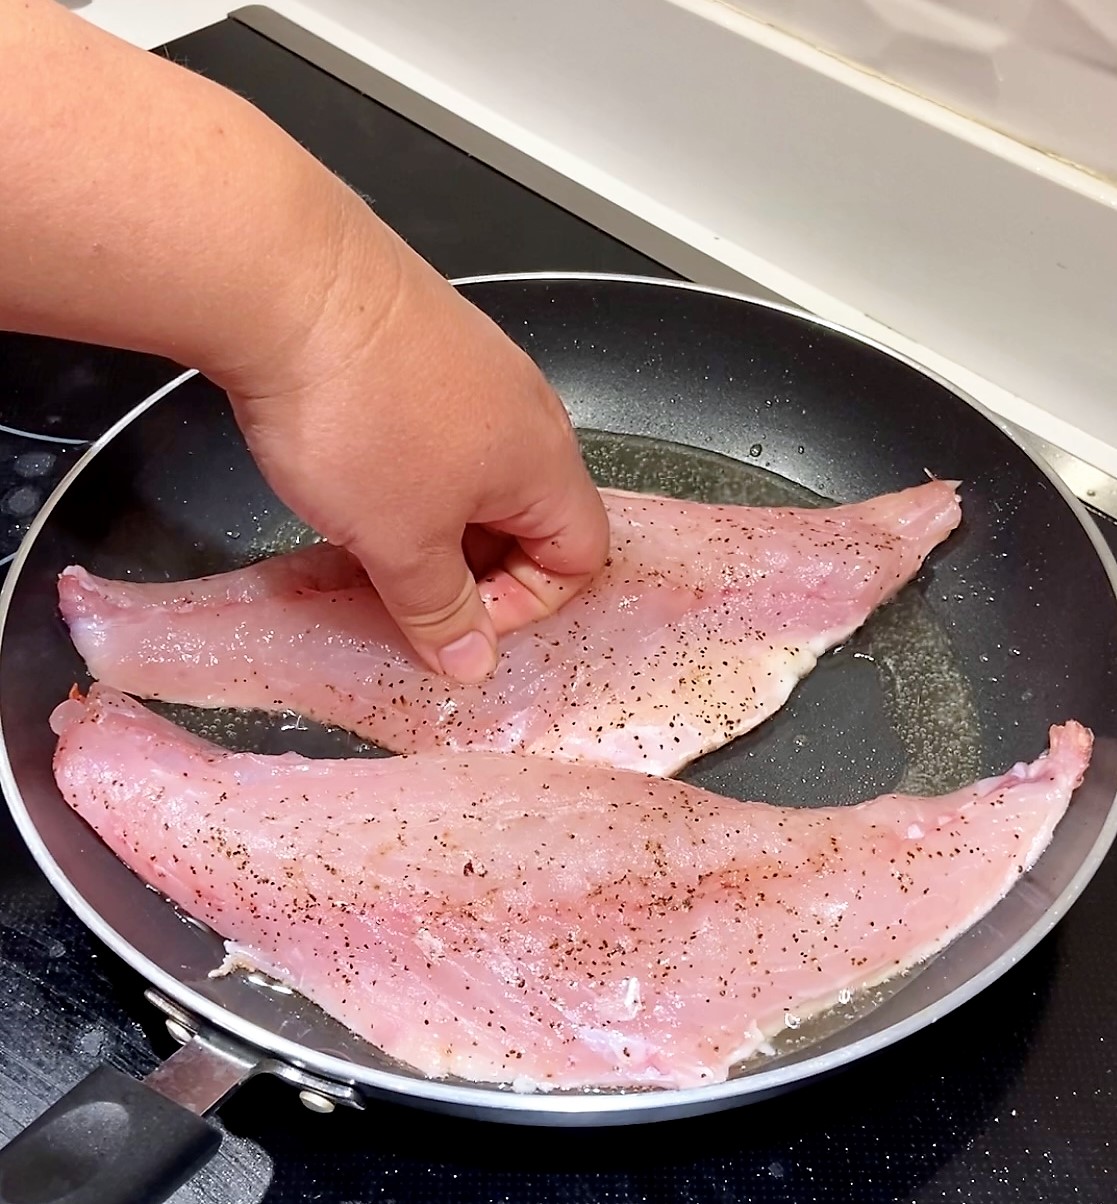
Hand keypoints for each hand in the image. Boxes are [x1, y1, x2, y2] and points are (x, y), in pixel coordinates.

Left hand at [224, 209, 609, 683]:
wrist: (289, 282)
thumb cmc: (361, 419)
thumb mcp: (401, 544)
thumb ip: (442, 612)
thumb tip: (473, 665)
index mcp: (547, 463)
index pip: (580, 557)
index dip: (526, 605)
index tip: (456, 615)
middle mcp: (529, 409)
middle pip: (534, 516)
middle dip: (478, 566)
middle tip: (409, 585)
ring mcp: (480, 367)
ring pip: (481, 473)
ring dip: (440, 520)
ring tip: (374, 532)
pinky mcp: (430, 343)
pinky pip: (443, 431)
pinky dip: (413, 470)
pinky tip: (355, 471)